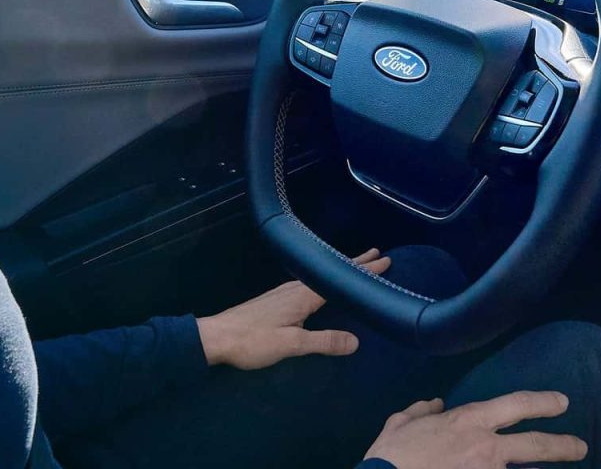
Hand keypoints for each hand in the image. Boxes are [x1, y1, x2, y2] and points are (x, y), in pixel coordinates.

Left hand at [196, 248, 390, 369]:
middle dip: (354, 264)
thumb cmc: (253, 340)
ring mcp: (282, 292)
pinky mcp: (274, 299)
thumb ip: (323, 342)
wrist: (214, 338)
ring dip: (338, 270)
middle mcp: (295, 288)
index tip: (385, 259)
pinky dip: (323, 279)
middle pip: (330, 272)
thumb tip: (356, 341)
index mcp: (303, 296)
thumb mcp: (291, 345)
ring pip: (319, 276)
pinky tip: (320, 287)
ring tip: (353, 268)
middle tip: (377, 254)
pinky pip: (308, 283)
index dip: (363, 270)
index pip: (339, 278)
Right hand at [363, 392, 587, 468]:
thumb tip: (433, 404)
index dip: (543, 401)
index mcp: (469, 421)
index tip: (562, 402)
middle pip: (536, 445)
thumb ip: (421, 411)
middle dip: (563, 446)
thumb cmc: (391, 456)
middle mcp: (486, 447)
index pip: (516, 404)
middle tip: (582, 447)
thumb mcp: (400, 424)